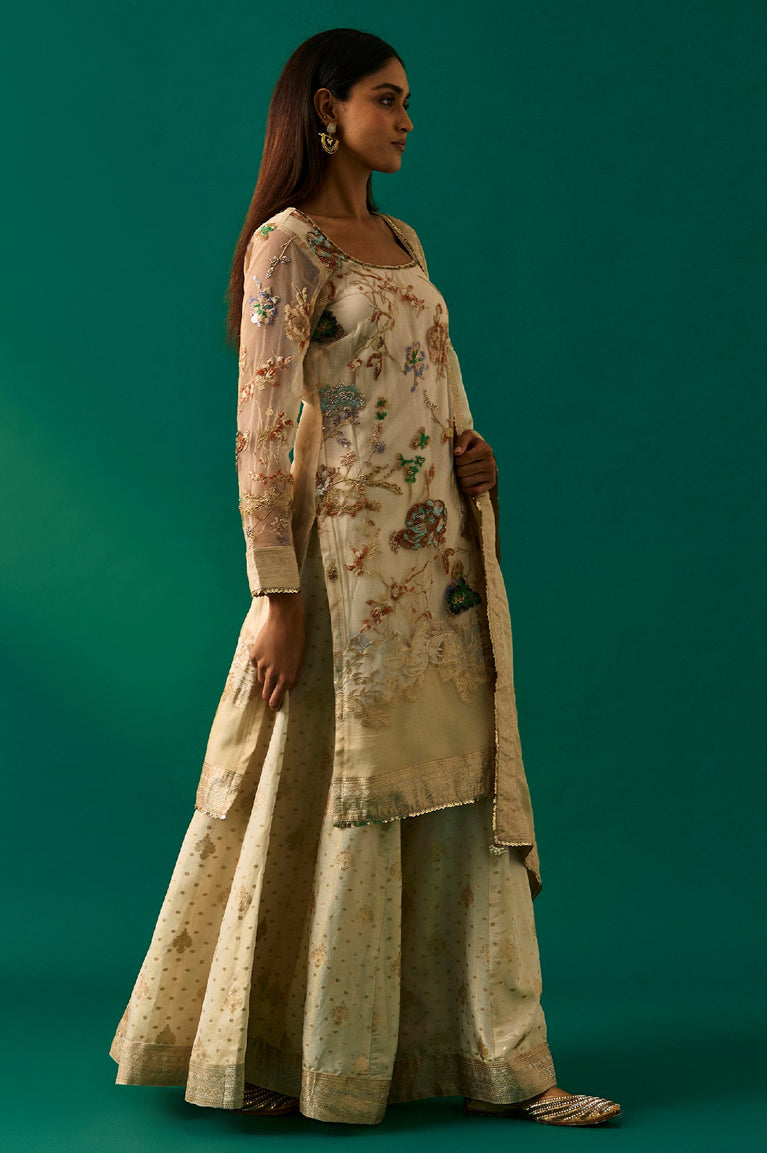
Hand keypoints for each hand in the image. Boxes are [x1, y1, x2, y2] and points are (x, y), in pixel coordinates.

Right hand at [248, 593, 304, 710]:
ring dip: (265, 676)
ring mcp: (262, 665)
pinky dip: (259, 661)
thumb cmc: (297, 640)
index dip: (274, 705)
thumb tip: (288, 688)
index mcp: (287, 678)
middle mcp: (273, 675)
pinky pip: (255, 663)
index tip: (273, 707)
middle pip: (265, 692)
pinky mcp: (254, 655)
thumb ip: (292, 676)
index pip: (276, 699)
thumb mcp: (299, 661)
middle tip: (269, 693)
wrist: (285, 622)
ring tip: (271, 667)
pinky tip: (266, 652)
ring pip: (260, 678)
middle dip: (267, 694)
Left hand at [453, 429, 496, 495]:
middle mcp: (491, 463)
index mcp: (486, 450)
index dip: (457, 460)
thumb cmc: (472, 445)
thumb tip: (457, 452)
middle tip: (460, 466)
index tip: (458, 458)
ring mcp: (492, 474)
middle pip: (463, 472)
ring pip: (466, 482)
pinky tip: (466, 483)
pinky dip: (467, 489)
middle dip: (457, 469)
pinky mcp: (491, 484)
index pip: (464, 459)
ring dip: (460, 479)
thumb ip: (462, 441)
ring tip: (464, 473)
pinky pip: (474, 491)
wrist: (484, 454)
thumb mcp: (468, 436)